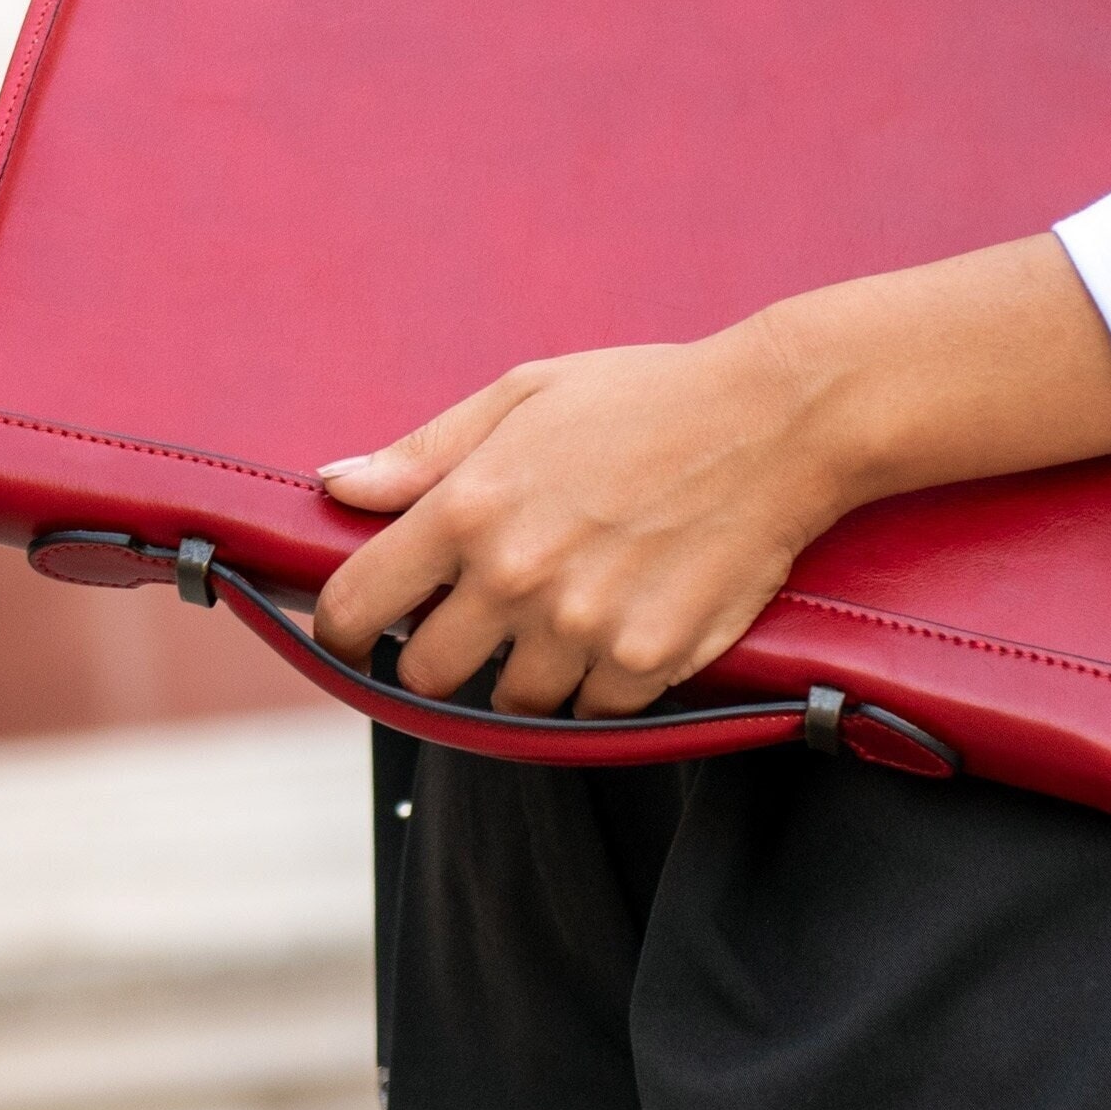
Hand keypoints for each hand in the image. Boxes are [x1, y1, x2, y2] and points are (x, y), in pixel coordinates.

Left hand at [312, 234, 1110, 719]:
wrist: (774, 423)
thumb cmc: (642, 398)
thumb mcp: (522, 396)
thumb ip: (422, 452)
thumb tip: (337, 487)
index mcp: (468, 508)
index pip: (356, 606)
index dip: (341, 627)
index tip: (353, 631)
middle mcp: (515, 578)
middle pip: (426, 673)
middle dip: (440, 649)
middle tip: (476, 613)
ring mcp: (582, 629)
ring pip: (511, 702)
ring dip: (524, 669)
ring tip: (565, 604)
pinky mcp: (648, 665)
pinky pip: (589, 713)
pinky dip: (595, 684)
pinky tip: (618, 622)